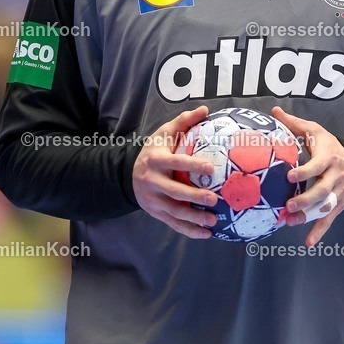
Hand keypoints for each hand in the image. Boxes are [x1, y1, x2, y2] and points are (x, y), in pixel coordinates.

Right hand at [132, 106, 218, 238]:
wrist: (128, 174)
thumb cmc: (154, 151)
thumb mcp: (164, 134)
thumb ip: (184, 122)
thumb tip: (206, 109)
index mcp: (157, 161)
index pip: (176, 163)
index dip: (192, 165)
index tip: (210, 167)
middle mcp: (153, 182)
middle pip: (175, 192)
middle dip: (194, 197)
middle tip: (215, 200)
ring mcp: (154, 200)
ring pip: (175, 212)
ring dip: (194, 218)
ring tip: (213, 221)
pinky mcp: (157, 213)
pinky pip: (174, 224)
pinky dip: (189, 231)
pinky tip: (206, 234)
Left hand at [272, 107, 343, 246]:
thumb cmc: (329, 146)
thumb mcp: (316, 132)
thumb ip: (295, 124)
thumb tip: (274, 111)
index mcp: (328, 157)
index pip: (317, 166)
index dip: (305, 172)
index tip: (290, 176)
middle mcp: (335, 177)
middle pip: (323, 190)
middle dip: (306, 200)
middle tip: (288, 205)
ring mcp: (338, 193)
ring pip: (325, 207)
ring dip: (308, 217)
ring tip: (289, 221)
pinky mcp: (338, 205)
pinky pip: (329, 220)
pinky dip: (320, 231)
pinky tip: (309, 242)